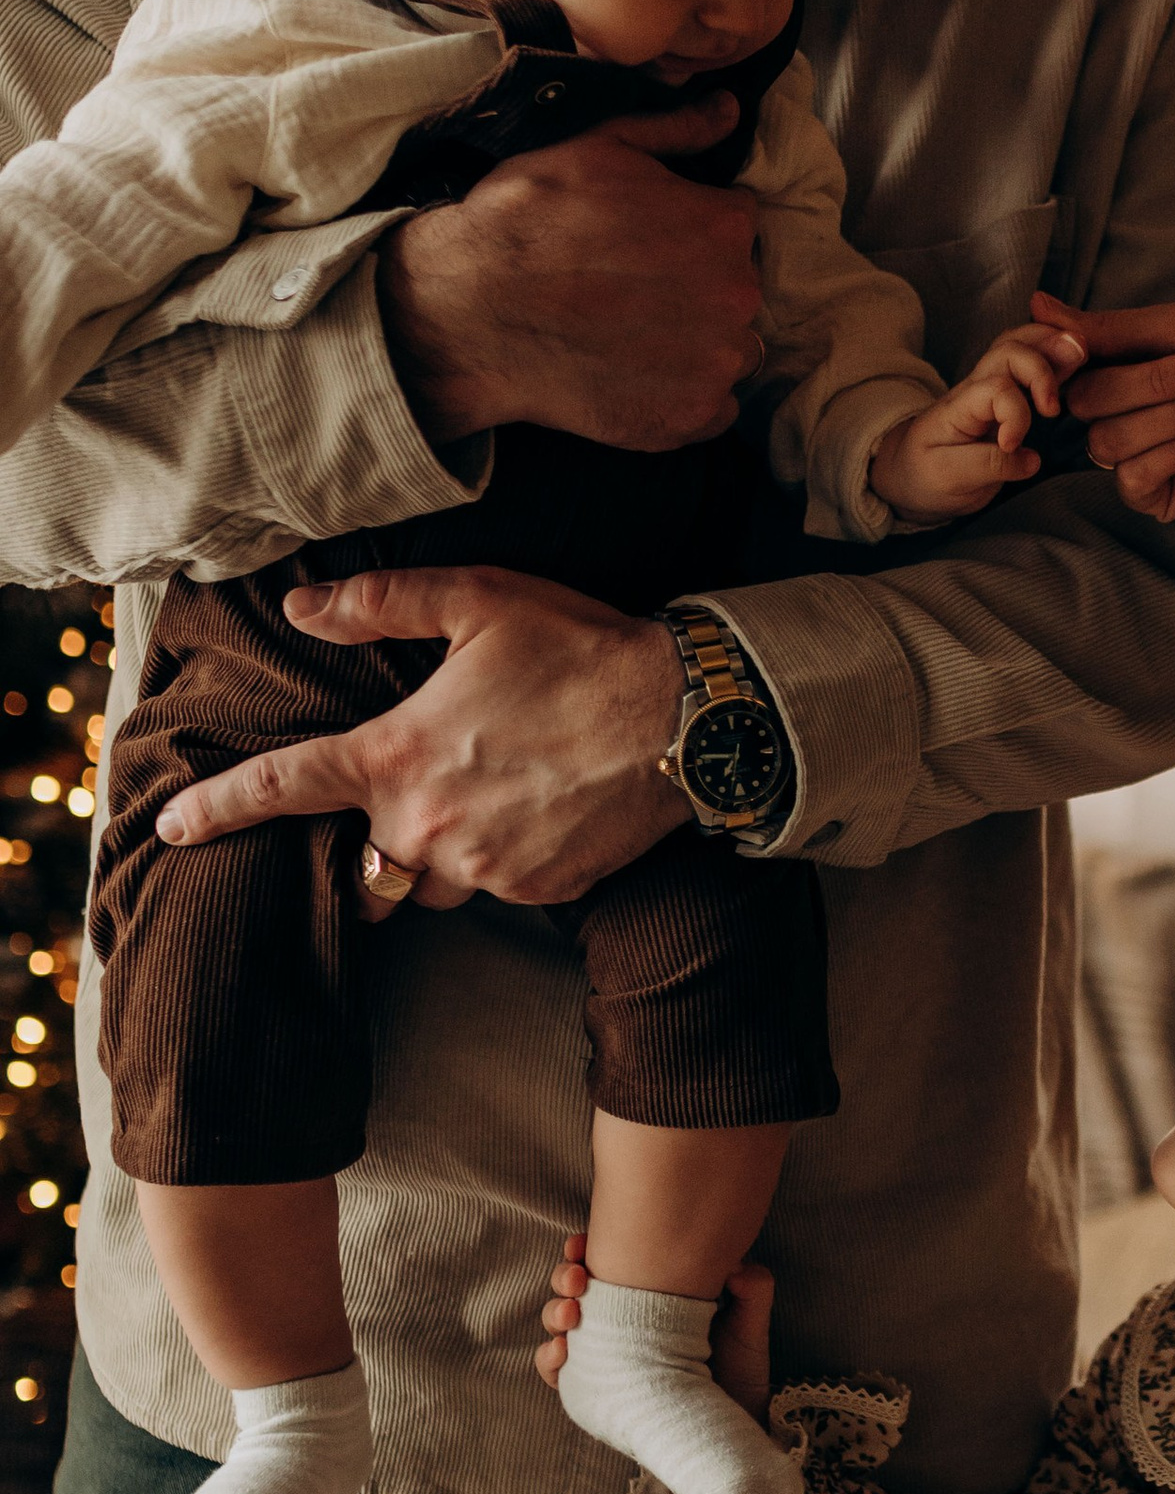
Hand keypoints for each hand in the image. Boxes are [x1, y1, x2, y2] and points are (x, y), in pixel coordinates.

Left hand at [152, 566, 690, 907]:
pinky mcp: (537, 892)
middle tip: (423, 798)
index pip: (282, 789)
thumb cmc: (579, 650)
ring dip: (442, 855)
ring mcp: (484, 870)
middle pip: (362, 867)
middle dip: (375, 844)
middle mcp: (427, 826)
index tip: (171, 828)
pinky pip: (497, 888)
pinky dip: (506, 857)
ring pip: (431, 885)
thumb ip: (380, 604)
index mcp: (396, 755)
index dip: (217, 810)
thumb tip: (303, 610)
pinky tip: (546, 808)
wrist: (684, 718)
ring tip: (495, 797)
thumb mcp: (477, 601)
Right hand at [380, 101, 762, 454]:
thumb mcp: (599, 147)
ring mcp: (718, 362)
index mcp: (725, 224)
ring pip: (728, 347)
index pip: (736, 223)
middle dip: (696, 284)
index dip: (691, 227)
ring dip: (694, 342)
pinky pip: (713, 406)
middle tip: (628, 287)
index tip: (648, 239)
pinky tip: (631, 374)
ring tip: (626, 333)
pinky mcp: (692, 417)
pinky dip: (682, 395)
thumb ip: (676, 129)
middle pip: (736, 287)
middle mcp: (738, 295)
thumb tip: (729, 109)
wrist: (473, 310)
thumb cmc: (529, 219)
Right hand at [542, 1236, 775, 1420]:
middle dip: (565, 1276)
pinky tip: (561, 1355)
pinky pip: (559, 1373)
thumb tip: (733, 1265)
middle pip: (573, 1289)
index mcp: (646, 1297)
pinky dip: (549, 1361)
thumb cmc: (741, 1369)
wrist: (736, 1423)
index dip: (584, 1250)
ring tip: (571, 1316)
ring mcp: (605, 1356)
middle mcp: (620, 1322)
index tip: (584, 1244)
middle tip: (578, 1280)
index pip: (604, 1263)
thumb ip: (751, 1287)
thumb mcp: (750, 1324)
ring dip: (554, 1313)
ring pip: (559, 1325)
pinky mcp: (597, 1390)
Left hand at [866, 320, 1082, 520]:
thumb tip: (1032, 459)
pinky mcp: (1011, 393)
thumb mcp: (949, 478)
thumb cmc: (927, 474)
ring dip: (1052, 345)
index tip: (1011, 447)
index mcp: (961, 406)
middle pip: (1010, 350)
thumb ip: (990, 466)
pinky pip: (1032, 358)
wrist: (913, 472)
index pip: (997, 391)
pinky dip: (1056, 350)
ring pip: (1022, 343)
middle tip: (1053, 408)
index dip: (1015, 416)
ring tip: (1080, 354)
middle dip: (1041, 370)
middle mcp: (978, 386)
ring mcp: (994, 385)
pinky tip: (1077, 355)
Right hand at [1033, 291, 1174, 519]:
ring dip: (1173, 415)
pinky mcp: (1158, 496)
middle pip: (1088, 403)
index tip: (1096, 346)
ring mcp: (1136, 458)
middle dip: (1153, 382)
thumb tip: (1036, 306)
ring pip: (1108, 442)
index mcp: (1116, 369)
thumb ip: (1108, 326)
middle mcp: (1118, 414)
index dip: (1074, 358)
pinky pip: (1132, 478)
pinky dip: (1174, 451)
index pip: (1066, 368)